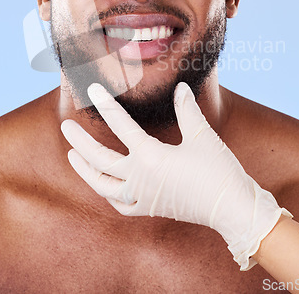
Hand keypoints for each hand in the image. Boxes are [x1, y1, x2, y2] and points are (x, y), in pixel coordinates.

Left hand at [61, 82, 291, 270]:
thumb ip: (187, 110)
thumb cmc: (219, 173)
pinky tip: (104, 187)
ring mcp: (142, 197)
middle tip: (65, 126)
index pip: (120, 126)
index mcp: (150, 157)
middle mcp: (140, 179)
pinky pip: (120, 204)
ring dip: (85, 171)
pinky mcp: (151, 208)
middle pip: (99, 160)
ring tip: (72, 156)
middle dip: (80, 142)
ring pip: (102, 186)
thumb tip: (180, 87)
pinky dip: (108, 194)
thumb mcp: (203, 136)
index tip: (91, 88)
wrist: (233, 210)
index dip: (105, 104)